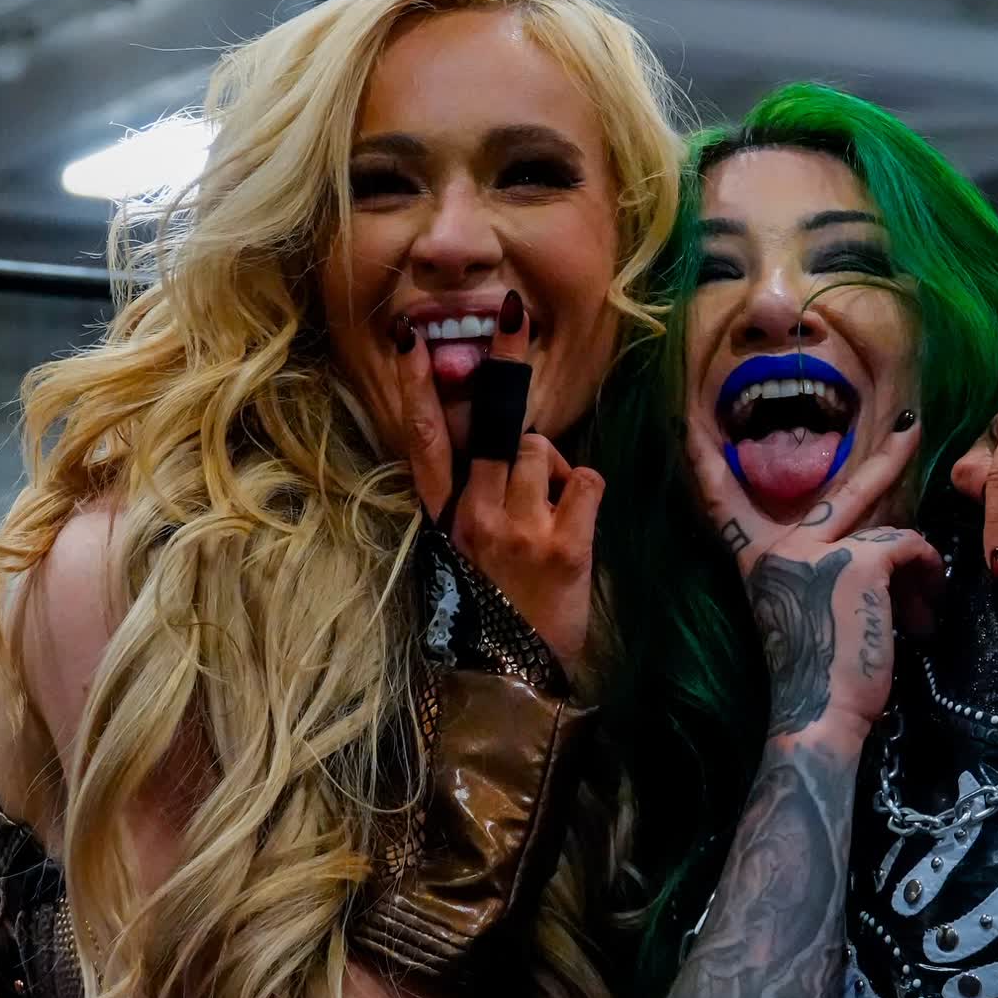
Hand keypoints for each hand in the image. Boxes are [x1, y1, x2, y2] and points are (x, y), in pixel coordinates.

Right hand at [396, 290, 602, 674]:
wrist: (513, 684)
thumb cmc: (491, 621)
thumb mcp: (464, 562)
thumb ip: (475, 507)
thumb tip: (512, 453)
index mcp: (445, 522)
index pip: (424, 444)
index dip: (417, 390)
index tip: (412, 341)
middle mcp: (477, 518)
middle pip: (492, 425)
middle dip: (502, 362)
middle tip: (511, 314)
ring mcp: (520, 530)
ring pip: (540, 449)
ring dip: (550, 462)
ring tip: (548, 499)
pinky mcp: (565, 545)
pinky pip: (585, 481)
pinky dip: (586, 492)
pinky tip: (575, 520)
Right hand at [686, 419, 941, 743]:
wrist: (817, 713)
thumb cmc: (813, 678)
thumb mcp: (802, 612)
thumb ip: (822, 574)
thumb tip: (881, 554)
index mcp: (756, 561)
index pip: (722, 504)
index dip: (705, 463)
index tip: (688, 426)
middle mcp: (781, 546)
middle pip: (844, 490)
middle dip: (888, 455)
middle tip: (913, 424)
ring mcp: (820, 549)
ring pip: (890, 534)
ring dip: (914, 575)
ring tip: (921, 613)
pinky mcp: (862, 559)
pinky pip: (910, 549)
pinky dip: (926, 580)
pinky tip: (921, 620)